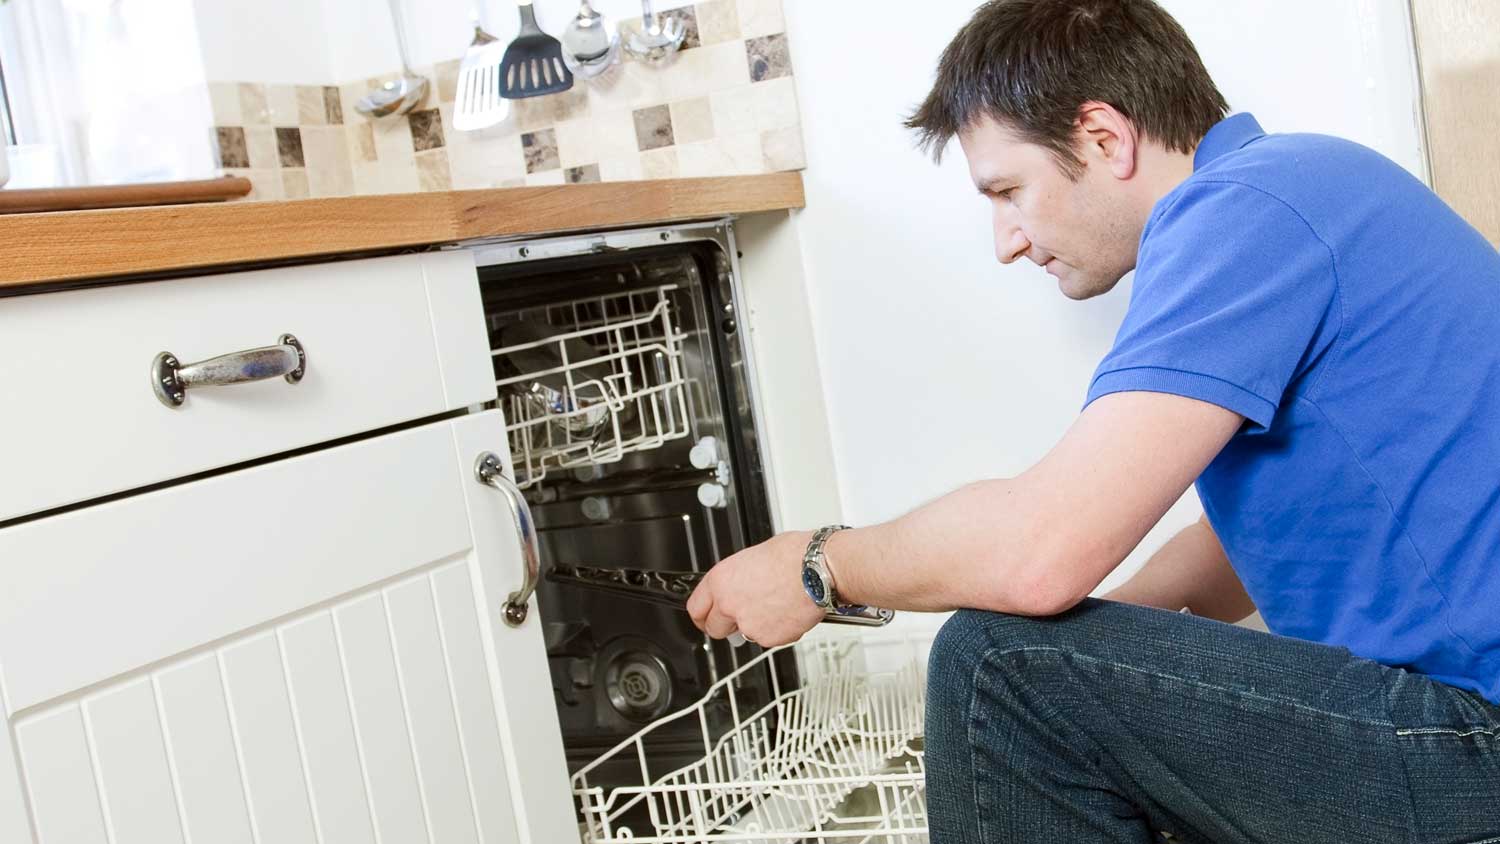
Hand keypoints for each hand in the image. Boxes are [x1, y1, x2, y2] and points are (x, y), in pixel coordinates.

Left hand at [686, 530, 824, 647]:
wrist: (819, 568)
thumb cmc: (794, 556)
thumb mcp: (754, 557)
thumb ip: (738, 578)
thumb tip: (740, 584)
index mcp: (721, 581)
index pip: (696, 609)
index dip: (703, 615)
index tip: (707, 618)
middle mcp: (729, 605)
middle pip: (714, 629)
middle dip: (726, 625)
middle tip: (742, 616)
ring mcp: (749, 625)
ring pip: (745, 634)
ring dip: (755, 626)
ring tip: (775, 605)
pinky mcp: (770, 638)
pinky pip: (768, 639)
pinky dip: (777, 631)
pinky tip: (787, 612)